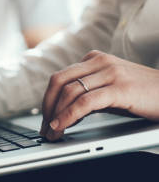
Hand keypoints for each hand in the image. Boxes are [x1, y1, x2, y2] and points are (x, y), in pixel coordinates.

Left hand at [40, 50, 158, 140]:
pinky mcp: (120, 89)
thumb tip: (64, 111)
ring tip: (53, 132)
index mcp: (94, 58)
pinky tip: (63, 126)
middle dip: (47, 106)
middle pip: (59, 81)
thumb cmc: (145, 94)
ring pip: (69, 91)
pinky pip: (85, 102)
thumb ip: (90, 93)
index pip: (60, 77)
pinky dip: (69, 115)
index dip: (48, 99)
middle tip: (45, 127)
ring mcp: (110, 73)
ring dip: (56, 115)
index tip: (45, 118)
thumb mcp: (112, 89)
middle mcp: (100, 61)